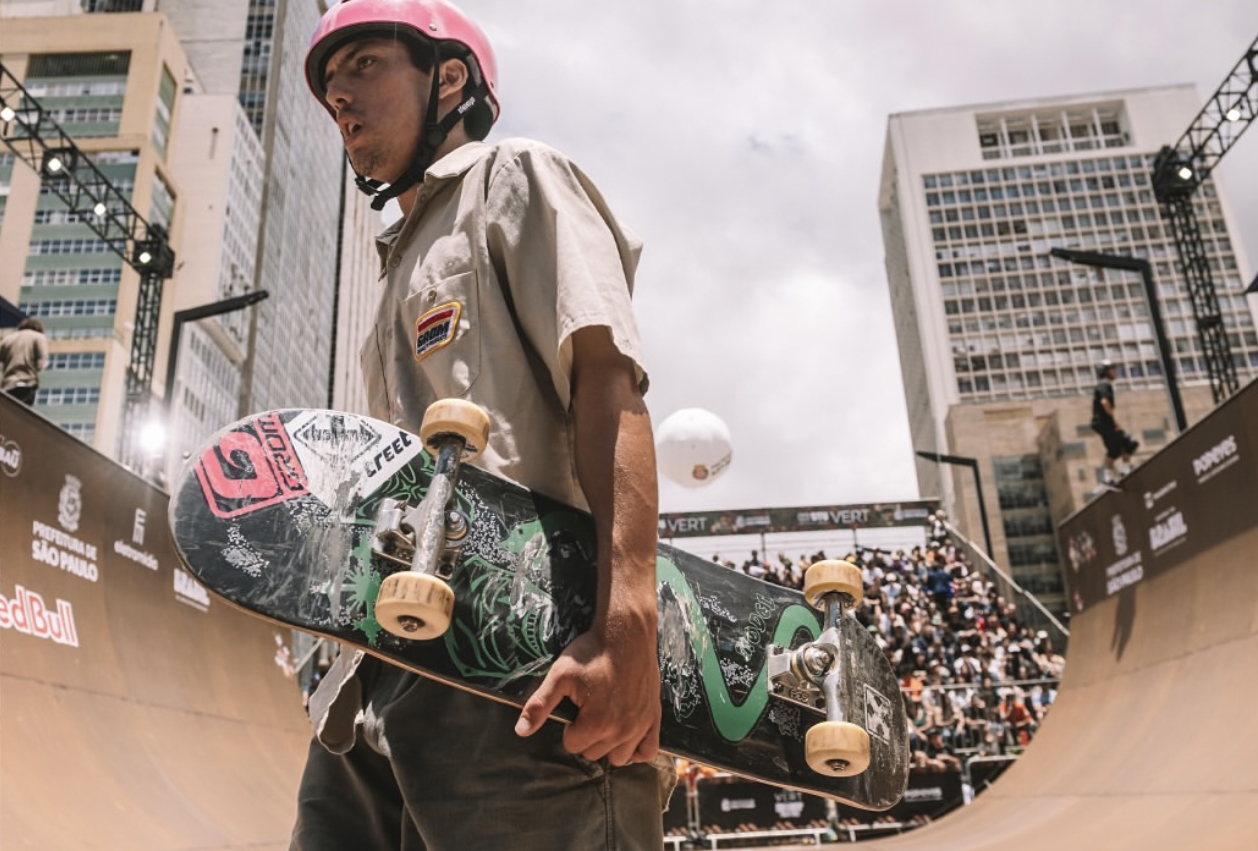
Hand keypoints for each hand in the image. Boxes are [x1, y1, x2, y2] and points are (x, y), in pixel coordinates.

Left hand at [515, 620, 660, 765]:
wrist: (626, 633)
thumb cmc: (591, 652)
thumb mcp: (560, 675)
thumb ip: (540, 705)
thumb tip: (521, 731)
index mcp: (596, 724)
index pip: (573, 746)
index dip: (570, 727)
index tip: (576, 707)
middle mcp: (621, 731)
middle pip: (595, 753)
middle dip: (588, 735)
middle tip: (589, 708)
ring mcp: (640, 726)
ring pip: (619, 757)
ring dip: (610, 744)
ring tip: (606, 720)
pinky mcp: (654, 718)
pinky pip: (647, 751)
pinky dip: (637, 749)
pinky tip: (627, 735)